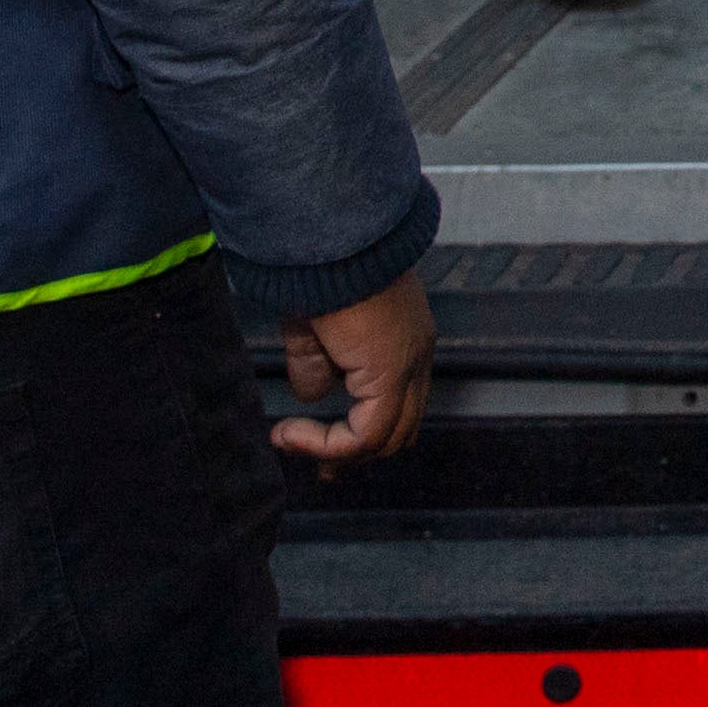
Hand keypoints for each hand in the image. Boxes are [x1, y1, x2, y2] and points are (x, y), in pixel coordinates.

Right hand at [275, 275, 435, 466]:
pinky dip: (327, 445)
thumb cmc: (319, 268)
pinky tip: (291, 432)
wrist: (331, 237)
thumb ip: (315, 362)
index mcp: (403, 339)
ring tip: (291, 440)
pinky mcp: (391, 373)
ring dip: (335, 452)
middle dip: (356, 454)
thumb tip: (312, 396)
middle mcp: (416, 355)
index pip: (399, 403)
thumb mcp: (313, 324)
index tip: (321, 443)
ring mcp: (409, 365)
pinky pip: (365, 435)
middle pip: (400, 428)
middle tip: (320, 469)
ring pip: (385, 438)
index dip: (363, 431)